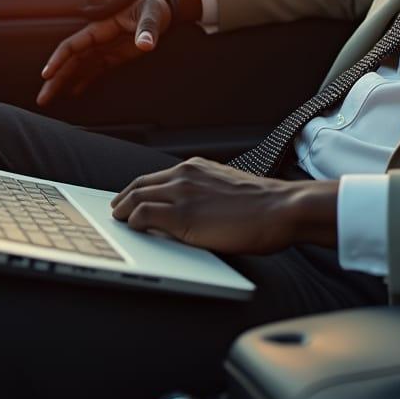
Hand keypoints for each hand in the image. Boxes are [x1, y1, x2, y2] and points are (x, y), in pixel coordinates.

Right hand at [36, 0, 169, 105]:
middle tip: (42, 99)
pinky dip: (83, 81)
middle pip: (69, 61)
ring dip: (63, 83)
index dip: (58, 59)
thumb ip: (147, 30)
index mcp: (100, 28)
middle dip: (54, 79)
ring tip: (48, 100)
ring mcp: (104, 48)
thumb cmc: (154, 7)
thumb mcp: (152, 15)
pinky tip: (74, 93)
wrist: (163, 8)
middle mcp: (97, 40)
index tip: (47, 74)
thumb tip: (146, 44)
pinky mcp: (114, 56)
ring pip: (78, 67)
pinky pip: (94, 70)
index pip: (72, 45)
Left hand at [110, 157, 338, 253]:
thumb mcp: (228, 189)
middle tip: (116, 212)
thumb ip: (205, 194)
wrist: (283, 208)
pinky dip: (133, 222)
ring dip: (123, 211)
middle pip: (139, 185)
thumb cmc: (265, 205)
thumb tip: (192, 210)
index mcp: (196, 168)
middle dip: (123, 199)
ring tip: (118, 222)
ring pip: (136, 198)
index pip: (155, 177)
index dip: (137, 190)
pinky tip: (132, 230)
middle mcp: (185, 175)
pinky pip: (143, 216)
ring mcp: (182, 193)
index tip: (130, 200)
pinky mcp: (182, 216)